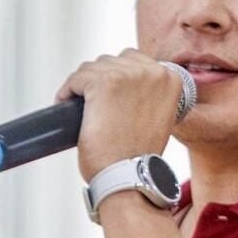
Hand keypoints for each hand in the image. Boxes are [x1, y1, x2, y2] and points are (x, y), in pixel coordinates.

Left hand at [54, 48, 184, 181]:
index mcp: (171, 78)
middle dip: (99, 80)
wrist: (130, 177)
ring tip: (82, 108)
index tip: (107, 96)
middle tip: (93, 105)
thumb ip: (148, 95)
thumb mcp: (157, 117)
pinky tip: (66, 104)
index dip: (117, 78)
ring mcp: (128, 75)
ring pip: (92, 68)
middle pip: (112, 61)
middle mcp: (153, 71)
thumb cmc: (139, 157)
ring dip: (83, 86)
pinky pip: (77, 78)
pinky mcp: (103, 83)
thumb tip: (125, 87)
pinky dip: (67, 91)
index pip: (135, 61)